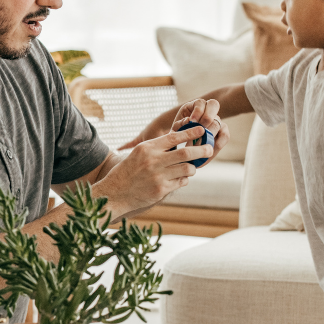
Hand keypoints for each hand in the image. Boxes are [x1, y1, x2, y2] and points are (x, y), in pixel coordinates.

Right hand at [95, 122, 214, 218]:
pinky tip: (179, 178)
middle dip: (201, 150)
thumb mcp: (139, 153)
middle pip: (186, 153)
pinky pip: (181, 182)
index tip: (202, 130)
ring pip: (187, 168)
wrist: (115, 192)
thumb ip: (157, 147)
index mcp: (148, 148)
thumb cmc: (128, 171)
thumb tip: (178, 138)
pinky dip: (184, 179)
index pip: (174, 137)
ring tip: (190, 167)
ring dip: (192, 167)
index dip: (191, 132)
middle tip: (209, 149)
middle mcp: (154, 161)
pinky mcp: (161, 190)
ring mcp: (158, 176)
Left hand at [172, 97, 229, 155]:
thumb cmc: (178, 134)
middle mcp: (208, 110)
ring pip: (219, 123)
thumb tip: (189, 121)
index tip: (192, 121)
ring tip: (199, 146)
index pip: (200, 103)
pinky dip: (218, 143)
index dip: (198, 111)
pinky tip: (210, 150)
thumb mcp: (176, 128)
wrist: (182, 146)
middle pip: (214, 106)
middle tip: (199, 131)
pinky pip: (225, 136)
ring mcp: (216, 121)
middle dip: (207, 118)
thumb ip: (180, 124)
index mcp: (195, 106)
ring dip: (210, 135)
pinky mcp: (222, 132)